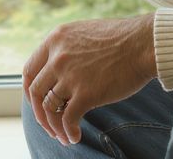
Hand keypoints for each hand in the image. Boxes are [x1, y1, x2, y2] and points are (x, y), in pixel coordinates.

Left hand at [23, 14, 156, 145]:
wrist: (143, 44)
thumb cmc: (121, 39)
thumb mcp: (83, 33)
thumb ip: (67, 49)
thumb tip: (58, 71)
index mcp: (55, 39)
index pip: (29, 70)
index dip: (31, 91)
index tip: (37, 103)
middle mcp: (57, 57)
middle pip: (36, 91)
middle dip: (40, 113)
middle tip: (50, 125)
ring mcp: (70, 75)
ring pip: (50, 108)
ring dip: (54, 126)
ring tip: (63, 136)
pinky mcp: (86, 93)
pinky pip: (68, 120)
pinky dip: (69, 132)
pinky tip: (75, 138)